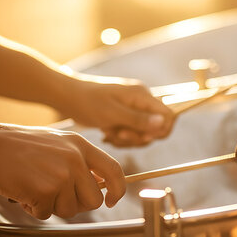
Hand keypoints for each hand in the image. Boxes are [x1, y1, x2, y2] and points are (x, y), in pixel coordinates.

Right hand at [0, 125, 125, 219]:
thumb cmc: (16, 146)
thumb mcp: (55, 143)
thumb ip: (78, 160)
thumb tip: (98, 188)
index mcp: (80, 145)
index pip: (114, 171)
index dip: (118, 190)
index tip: (110, 201)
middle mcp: (75, 159)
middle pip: (94, 200)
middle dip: (76, 204)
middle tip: (54, 195)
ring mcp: (61, 175)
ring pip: (69, 210)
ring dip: (51, 206)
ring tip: (33, 186)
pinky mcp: (45, 191)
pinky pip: (46, 214)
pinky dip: (33, 208)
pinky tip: (22, 190)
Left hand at [57, 77, 174, 146]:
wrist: (68, 97)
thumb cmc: (88, 102)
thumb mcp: (113, 114)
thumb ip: (138, 120)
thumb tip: (163, 123)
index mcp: (142, 96)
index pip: (168, 116)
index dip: (160, 131)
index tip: (141, 137)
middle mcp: (141, 101)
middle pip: (155, 129)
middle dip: (138, 138)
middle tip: (118, 134)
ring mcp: (133, 110)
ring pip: (142, 134)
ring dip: (127, 140)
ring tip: (109, 133)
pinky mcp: (124, 117)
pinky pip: (131, 134)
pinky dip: (120, 139)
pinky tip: (107, 134)